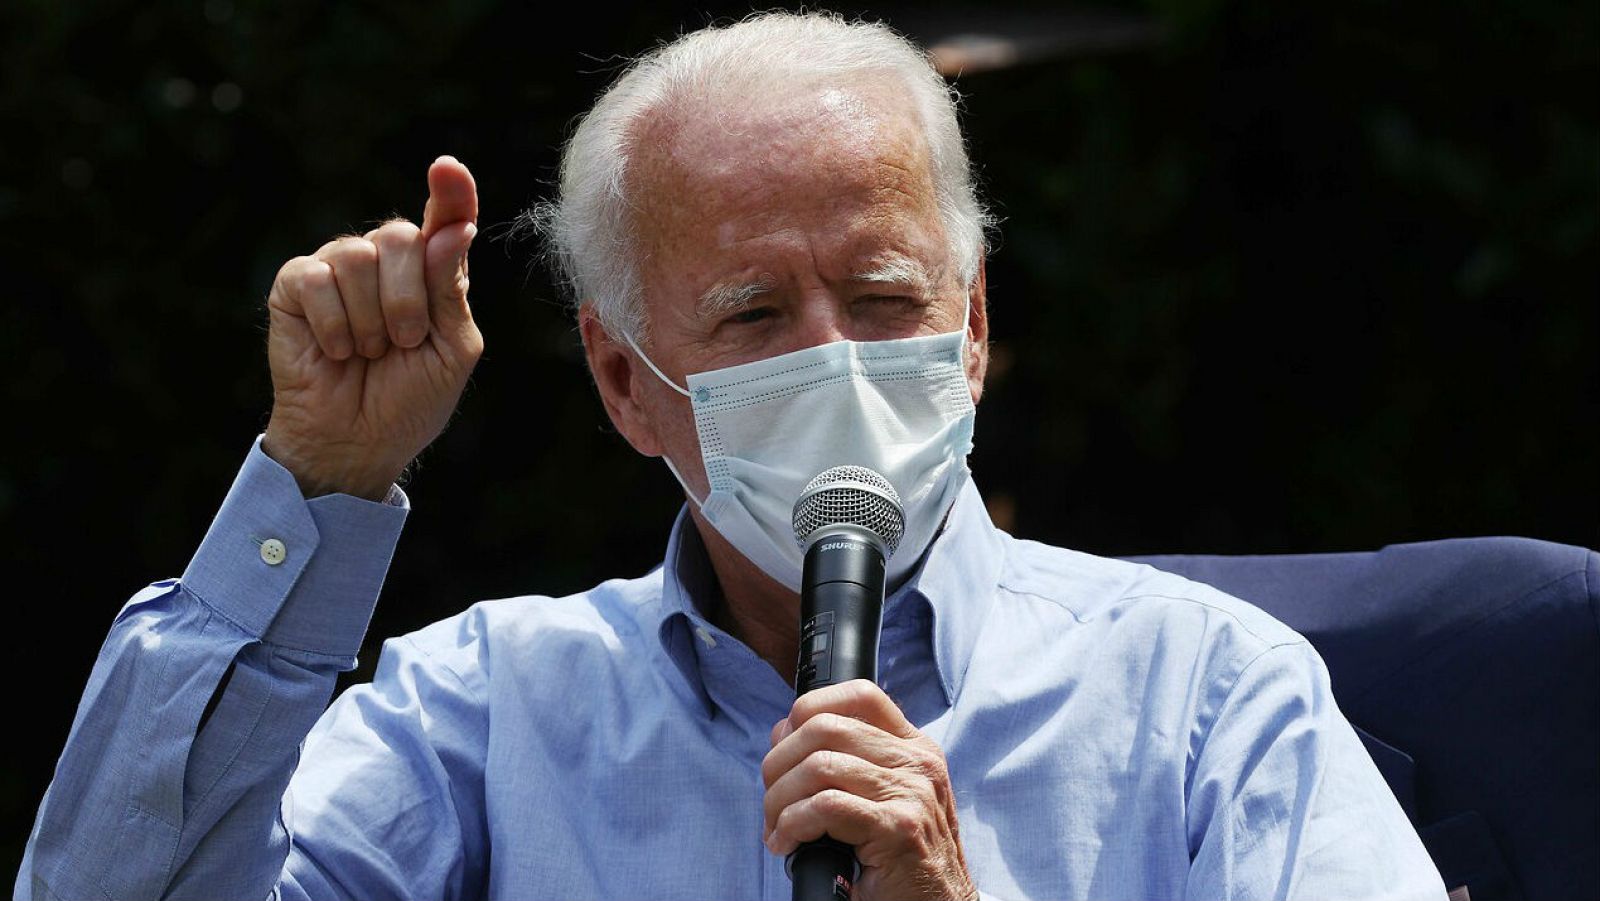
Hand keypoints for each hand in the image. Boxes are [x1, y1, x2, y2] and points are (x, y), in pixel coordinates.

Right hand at [262, 156, 482, 499]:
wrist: (357, 441)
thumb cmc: (410, 399)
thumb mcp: (450, 349)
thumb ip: (451, 288)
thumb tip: (457, 228)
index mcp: (433, 272)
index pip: (446, 218)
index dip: (450, 192)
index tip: (446, 168)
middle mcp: (386, 261)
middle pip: (399, 237)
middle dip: (407, 301)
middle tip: (402, 344)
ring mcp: (338, 267)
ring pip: (357, 257)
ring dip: (370, 321)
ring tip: (367, 352)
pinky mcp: (296, 284)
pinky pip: (316, 278)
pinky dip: (332, 324)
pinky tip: (335, 350)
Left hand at [762, 680, 977, 900]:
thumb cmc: (901, 859)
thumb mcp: (880, 798)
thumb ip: (843, 761)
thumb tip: (782, 732)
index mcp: (914, 749)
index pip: (860, 694)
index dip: (810, 708)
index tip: (785, 745)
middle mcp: (918, 764)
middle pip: (826, 727)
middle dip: (779, 763)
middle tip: (771, 801)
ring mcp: (912, 794)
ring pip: (820, 766)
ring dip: (780, 799)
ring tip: (776, 828)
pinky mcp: (899, 829)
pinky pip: (826, 807)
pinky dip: (793, 823)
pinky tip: (789, 843)